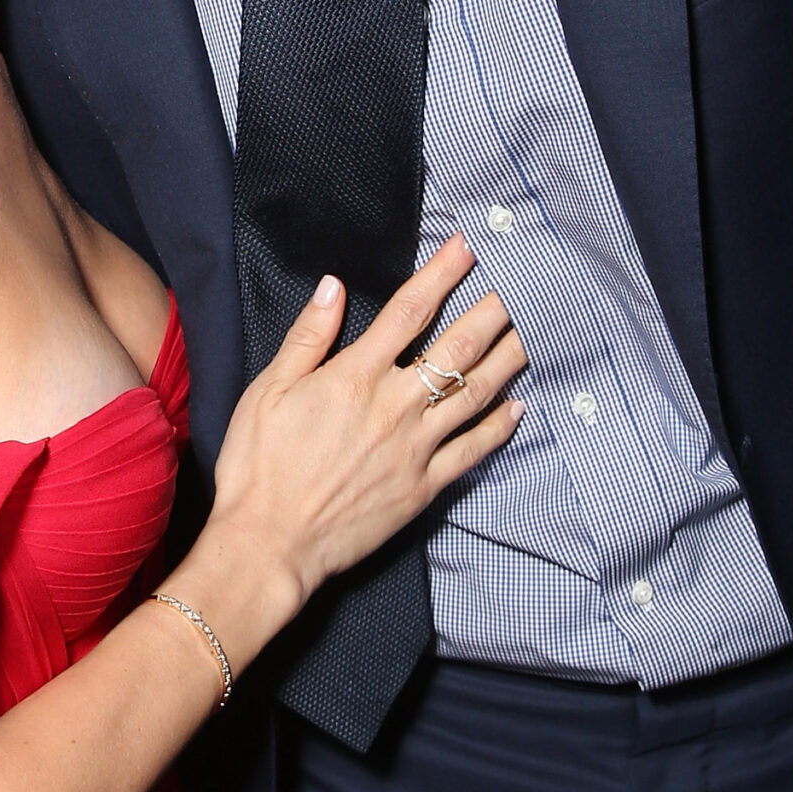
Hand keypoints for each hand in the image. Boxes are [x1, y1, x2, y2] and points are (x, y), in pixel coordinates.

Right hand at [206, 238, 524, 618]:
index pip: (408, 311)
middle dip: (492, 311)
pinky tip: (519, 408)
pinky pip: (471, 452)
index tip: (467, 247)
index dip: (442, 274)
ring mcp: (414, 448)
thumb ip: (307, 337)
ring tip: (534, 332)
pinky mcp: (423, 488)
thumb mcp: (267, 390)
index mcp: (354, 377)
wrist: (269, 543)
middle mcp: (393, 407)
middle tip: (523, 283)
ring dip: (508, 361)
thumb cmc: (258, 466)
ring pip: (475, 396)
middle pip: (456, 349)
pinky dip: (499, 428)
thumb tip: (334, 286)